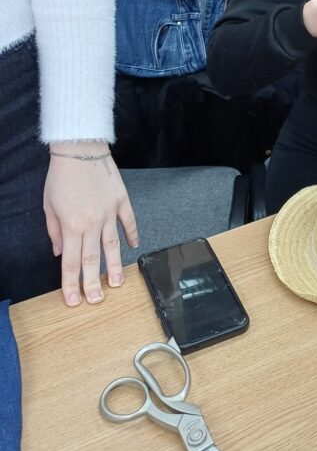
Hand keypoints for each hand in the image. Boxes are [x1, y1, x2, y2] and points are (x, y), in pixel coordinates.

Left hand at [44, 141, 137, 306]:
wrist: (80, 150)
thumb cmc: (61, 176)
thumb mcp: (49, 205)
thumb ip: (54, 231)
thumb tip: (59, 252)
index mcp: (72, 225)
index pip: (71, 261)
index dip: (71, 283)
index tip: (73, 300)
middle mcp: (92, 223)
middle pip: (92, 259)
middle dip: (93, 282)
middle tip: (97, 300)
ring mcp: (109, 212)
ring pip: (113, 245)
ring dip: (115, 266)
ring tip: (118, 283)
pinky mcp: (121, 201)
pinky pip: (128, 222)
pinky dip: (132, 234)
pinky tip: (134, 246)